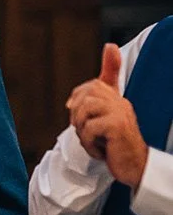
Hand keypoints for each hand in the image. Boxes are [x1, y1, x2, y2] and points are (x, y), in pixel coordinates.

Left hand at [66, 43, 147, 188]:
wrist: (135, 168)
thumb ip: (103, 91)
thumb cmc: (116, 146)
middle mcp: (120, 102)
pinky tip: (100, 151)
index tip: (80, 118)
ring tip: (94, 142)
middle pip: (84, 96)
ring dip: (82, 131)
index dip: (78, 101)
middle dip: (78, 117)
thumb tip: (111, 45)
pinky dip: (89, 144)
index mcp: (116, 98)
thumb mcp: (104, 117)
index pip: (90, 86)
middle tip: (87, 133)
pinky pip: (89, 128)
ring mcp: (120, 113)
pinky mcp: (118, 126)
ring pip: (84, 111)